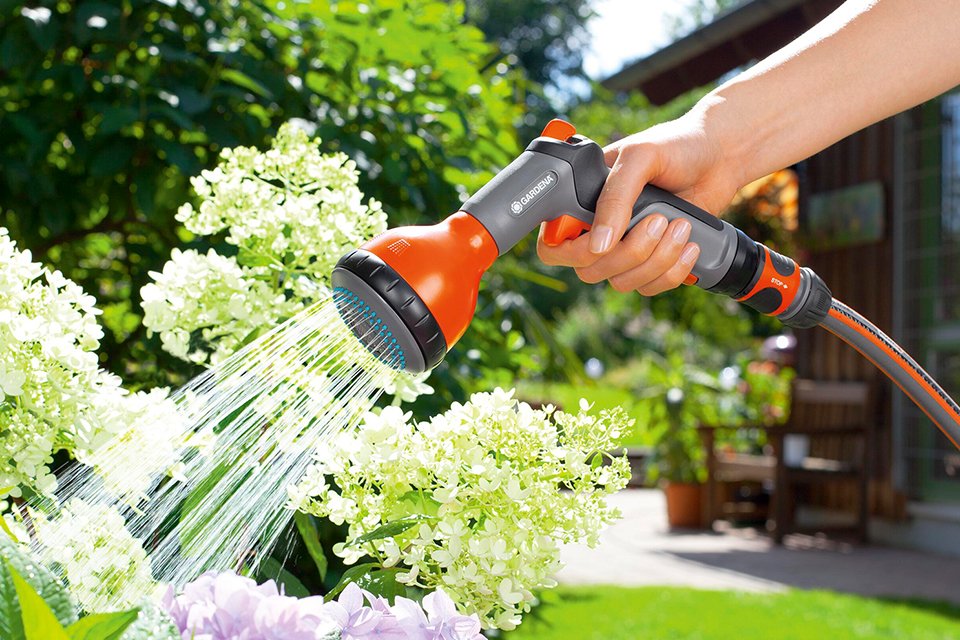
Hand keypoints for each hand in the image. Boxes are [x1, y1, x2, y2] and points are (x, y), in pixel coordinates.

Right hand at [537, 111, 741, 295]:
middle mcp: (600, 229)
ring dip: (656, 260)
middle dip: (628, 253)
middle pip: (590, 270)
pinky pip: (649, 287)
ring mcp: (626, 248)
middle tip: (658, 221)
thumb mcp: (639, 158)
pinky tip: (689, 244)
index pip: (554, 244)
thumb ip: (615, 197)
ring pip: (622, 282)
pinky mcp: (654, 261)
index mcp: (583, 201)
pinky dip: (672, 271)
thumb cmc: (677, 145)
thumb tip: (598, 244)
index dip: (570, 252)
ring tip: (680, 226)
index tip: (599, 241)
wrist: (721, 156)